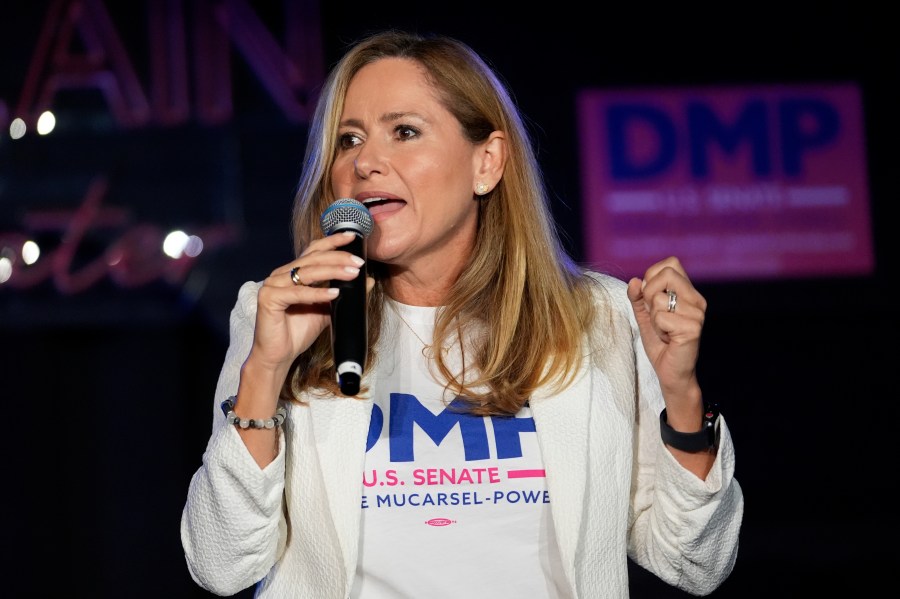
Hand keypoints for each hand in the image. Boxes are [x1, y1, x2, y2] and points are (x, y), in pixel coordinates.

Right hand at [248, 231, 373, 380]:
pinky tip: (334, 293)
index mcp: (292, 273)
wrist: (278, 356)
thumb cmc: (298, 332)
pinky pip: (297, 293)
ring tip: (353, 274)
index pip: (313, 251)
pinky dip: (317, 293)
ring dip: (332, 272)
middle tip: (359, 262)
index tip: (352, 237)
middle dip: (338, 258)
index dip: (332, 242)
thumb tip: (369, 280)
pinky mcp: (268, 299)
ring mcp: (272, 285)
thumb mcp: (328, 310)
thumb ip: (344, 294)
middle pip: (312, 259)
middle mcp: (280, 275)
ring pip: (307, 273)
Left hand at [626, 256, 705, 402]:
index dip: (652, 276)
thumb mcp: (645, 315)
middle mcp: (697, 300)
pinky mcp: (692, 328)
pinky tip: (667, 339)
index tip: (650, 297)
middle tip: (654, 314)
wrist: (671, 373)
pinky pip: (661, 317)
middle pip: (666, 274)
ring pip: (659, 299)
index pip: (671, 263)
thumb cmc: (661, 344)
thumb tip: (634, 280)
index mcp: (689, 293)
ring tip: (663, 331)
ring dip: (653, 318)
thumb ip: (638, 297)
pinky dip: (657, 329)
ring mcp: (697, 313)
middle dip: (649, 294)